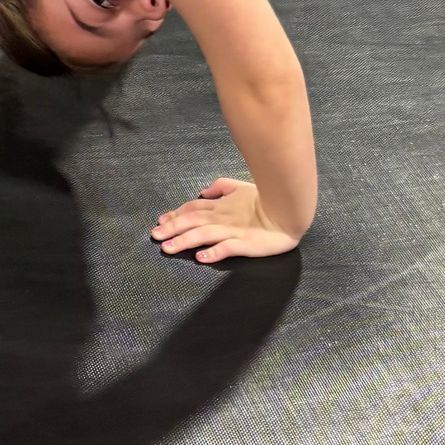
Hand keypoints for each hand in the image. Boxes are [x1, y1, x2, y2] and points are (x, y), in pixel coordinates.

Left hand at [152, 177, 300, 262]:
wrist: (289, 210)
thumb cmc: (266, 199)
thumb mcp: (241, 187)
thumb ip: (221, 187)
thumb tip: (202, 191)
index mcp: (221, 206)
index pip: (193, 208)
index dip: (175, 214)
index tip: (160, 221)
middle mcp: (223, 218)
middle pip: (192, 221)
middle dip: (172, 228)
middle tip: (155, 236)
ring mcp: (234, 231)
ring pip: (204, 234)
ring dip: (185, 241)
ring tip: (168, 248)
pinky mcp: (247, 244)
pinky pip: (229, 248)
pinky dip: (214, 252)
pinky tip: (201, 257)